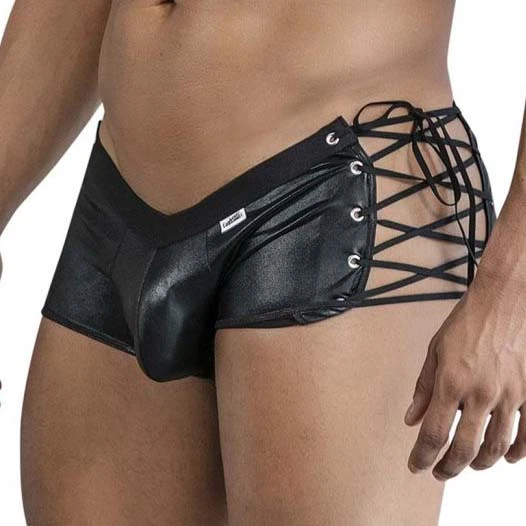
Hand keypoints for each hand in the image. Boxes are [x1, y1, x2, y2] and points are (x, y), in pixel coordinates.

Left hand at [404, 269, 525, 479]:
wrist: (503, 302)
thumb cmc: (467, 322)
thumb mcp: (434, 352)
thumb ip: (423, 389)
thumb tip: (412, 418)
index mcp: (451, 384)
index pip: (434, 433)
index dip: (423, 455)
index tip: (417, 465)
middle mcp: (480, 395)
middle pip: (464, 448)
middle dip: (449, 467)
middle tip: (440, 472)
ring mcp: (508, 396)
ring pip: (496, 446)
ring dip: (480, 462)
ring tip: (467, 465)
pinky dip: (518, 451)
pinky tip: (508, 457)